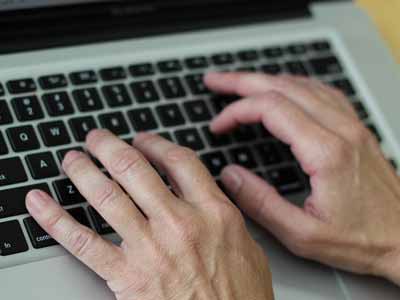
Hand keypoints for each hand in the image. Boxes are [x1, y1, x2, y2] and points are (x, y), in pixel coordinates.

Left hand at [25, 130, 273, 299]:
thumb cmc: (240, 296)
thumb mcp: (247, 245)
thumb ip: (227, 212)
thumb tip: (214, 189)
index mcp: (212, 212)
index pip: (178, 161)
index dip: (155, 143)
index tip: (143, 140)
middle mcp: (179, 223)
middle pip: (135, 169)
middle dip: (110, 147)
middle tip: (97, 139)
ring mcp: (150, 247)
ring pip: (106, 196)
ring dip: (82, 172)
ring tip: (72, 159)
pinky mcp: (126, 276)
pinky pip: (83, 242)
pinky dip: (56, 220)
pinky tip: (41, 205)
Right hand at [205, 72, 399, 284]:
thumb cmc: (361, 240)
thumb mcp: (302, 234)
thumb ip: (261, 203)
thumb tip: (230, 176)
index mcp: (326, 152)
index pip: (271, 109)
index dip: (237, 111)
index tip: (219, 125)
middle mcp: (340, 130)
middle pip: (282, 87)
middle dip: (242, 82)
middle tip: (216, 81)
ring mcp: (351, 126)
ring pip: (302, 85)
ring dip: (266, 80)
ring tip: (241, 82)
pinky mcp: (356, 129)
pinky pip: (323, 92)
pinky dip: (295, 84)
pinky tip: (284, 87)